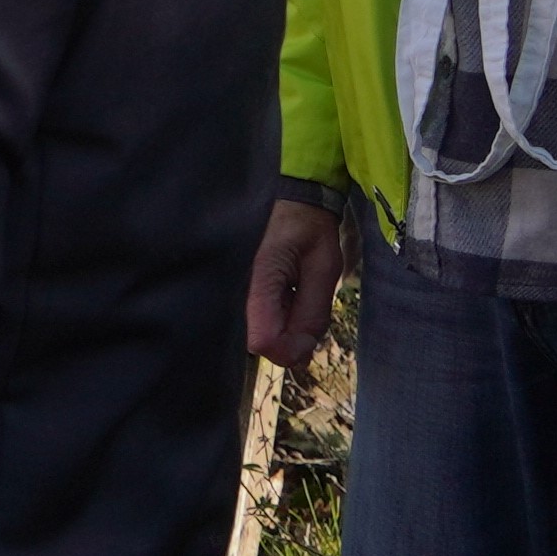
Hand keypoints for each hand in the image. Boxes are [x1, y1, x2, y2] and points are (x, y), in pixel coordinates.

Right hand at [247, 199, 346, 372]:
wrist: (288, 200)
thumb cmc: (309, 230)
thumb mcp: (324, 269)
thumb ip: (312, 314)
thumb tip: (300, 355)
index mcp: (258, 279)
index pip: (263, 340)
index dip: (290, 349)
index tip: (311, 337)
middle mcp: (236, 288)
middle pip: (257, 342)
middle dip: (288, 339)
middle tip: (306, 307)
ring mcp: (232, 289)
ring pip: (255, 334)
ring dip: (282, 328)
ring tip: (296, 296)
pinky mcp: (235, 290)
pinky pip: (252, 321)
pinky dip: (274, 319)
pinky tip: (285, 296)